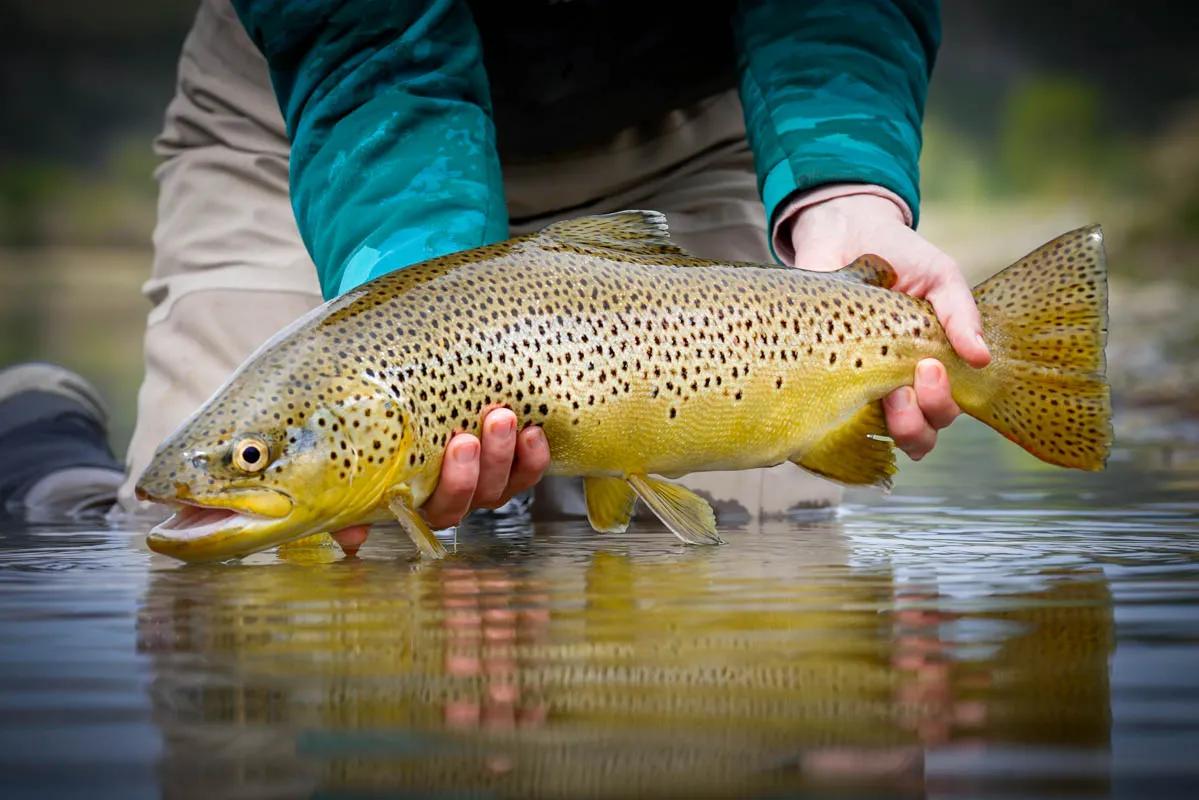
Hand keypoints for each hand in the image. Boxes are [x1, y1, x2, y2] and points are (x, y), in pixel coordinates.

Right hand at [331, 408, 550, 553]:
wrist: (409, 387)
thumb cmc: (382, 422)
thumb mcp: (359, 451)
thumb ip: (352, 492)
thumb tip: (351, 539)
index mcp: (421, 499)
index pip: (442, 507)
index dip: (457, 482)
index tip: (458, 444)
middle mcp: (458, 496)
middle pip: (477, 495)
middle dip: (481, 465)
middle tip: (476, 431)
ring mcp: (488, 481)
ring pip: (504, 483)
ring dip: (507, 454)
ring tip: (504, 418)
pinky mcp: (513, 464)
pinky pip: (530, 471)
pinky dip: (535, 455)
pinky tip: (534, 432)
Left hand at [787, 193, 990, 459]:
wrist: (841, 232)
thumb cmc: (898, 256)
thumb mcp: (939, 276)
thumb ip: (960, 313)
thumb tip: (982, 358)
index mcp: (929, 368)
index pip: (944, 411)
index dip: (942, 405)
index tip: (931, 368)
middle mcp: (896, 386)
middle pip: (920, 434)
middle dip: (922, 418)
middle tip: (910, 379)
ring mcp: (858, 386)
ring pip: (881, 437)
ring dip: (893, 425)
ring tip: (887, 393)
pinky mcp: (821, 380)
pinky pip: (829, 422)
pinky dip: (839, 422)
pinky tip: (841, 398)